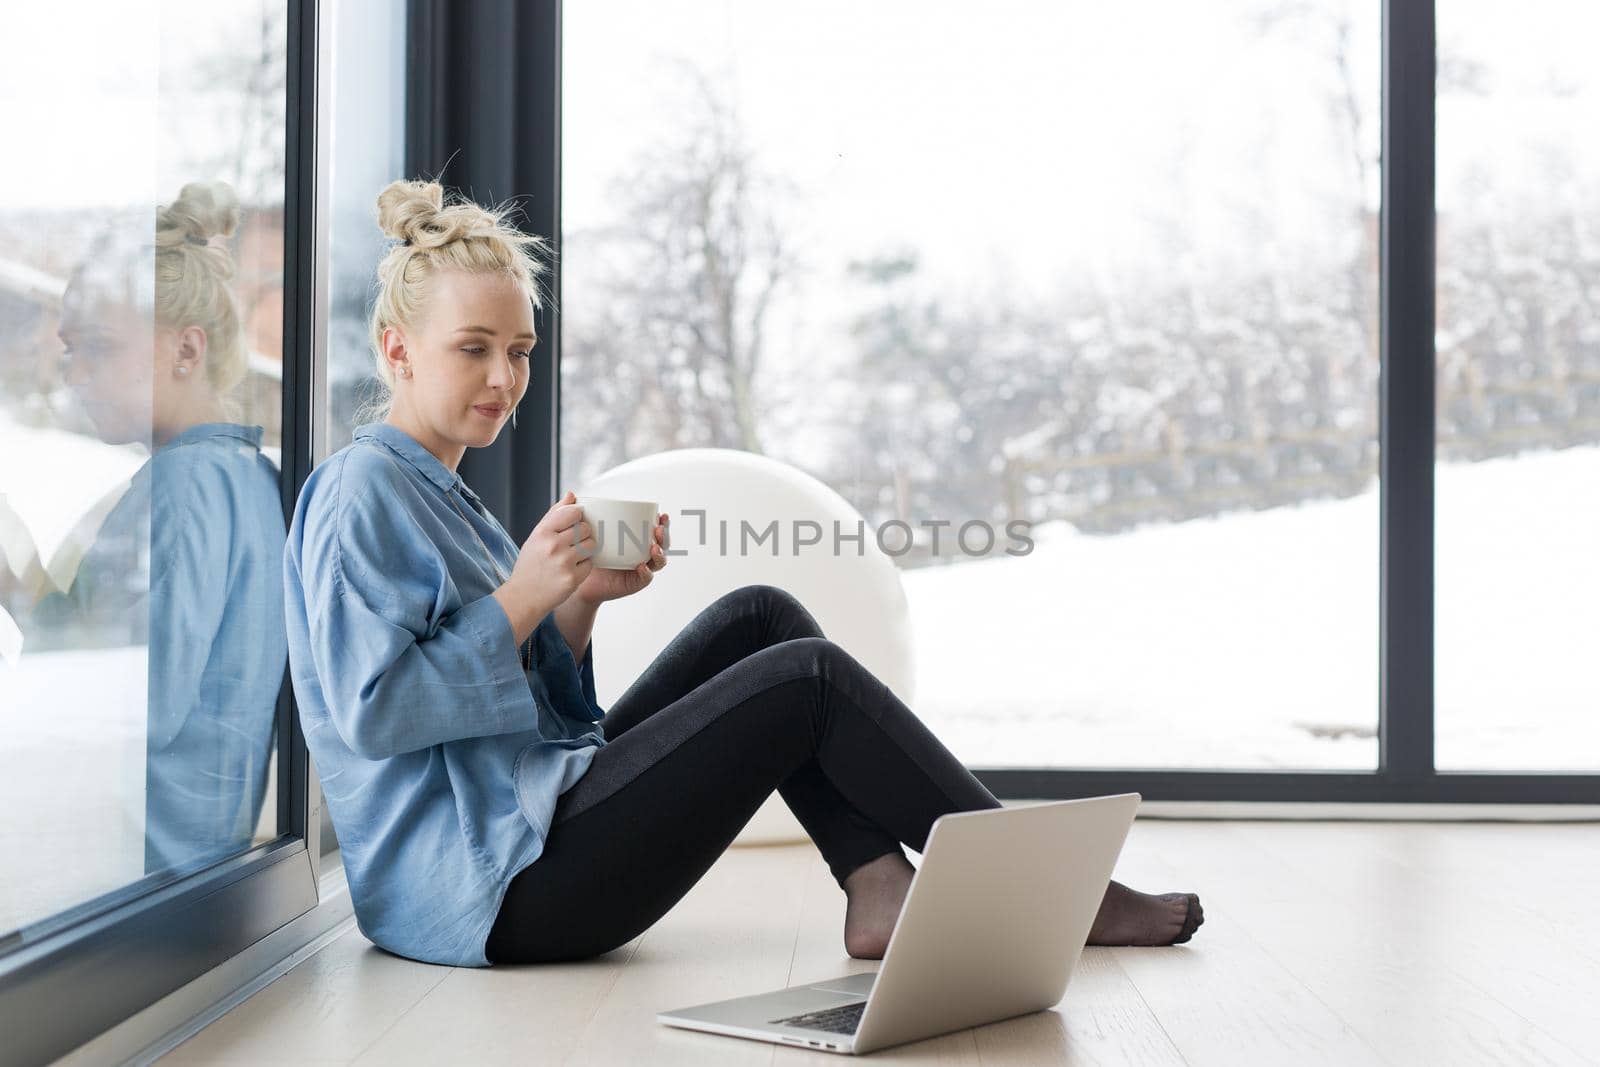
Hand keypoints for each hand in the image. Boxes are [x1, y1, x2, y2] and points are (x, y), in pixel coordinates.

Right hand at [504, 491, 596, 618]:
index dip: (578, 516)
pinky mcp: (573, 578)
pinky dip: (585, 566)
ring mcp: (563, 562)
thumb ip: (555, 514)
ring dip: (587, 550)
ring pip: (591, 545)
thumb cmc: (531, 563)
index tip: (574, 522)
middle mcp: (553, 545)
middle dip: (583, 534)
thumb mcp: (536, 535)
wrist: (524, 596)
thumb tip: (572, 494)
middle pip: (586, 528)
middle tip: (572, 543)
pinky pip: (590, 564)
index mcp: (543, 531)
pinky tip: (572, 569)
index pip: (573, 512)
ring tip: (573, 556)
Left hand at [573, 513, 668, 604]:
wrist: (576, 577)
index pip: (652, 528)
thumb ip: (575, 513)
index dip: (661, 522)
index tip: (661, 515)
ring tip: (653, 548)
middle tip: (659, 529)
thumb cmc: (581, 553)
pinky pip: (645, 577)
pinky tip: (641, 566)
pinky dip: (646, 572)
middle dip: (664, 535)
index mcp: (633, 538)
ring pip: (657, 560)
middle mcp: (639, 551)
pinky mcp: (634, 581)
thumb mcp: (580, 532)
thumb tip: (571, 493)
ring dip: (659, 553)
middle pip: (660, 543)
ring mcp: (639, 567)